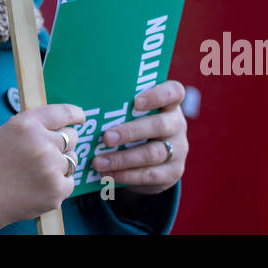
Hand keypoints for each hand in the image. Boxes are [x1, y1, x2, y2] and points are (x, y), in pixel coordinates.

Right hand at [0, 102, 85, 233]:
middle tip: (45, 155)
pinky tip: (40, 186)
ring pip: (71, 161)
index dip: (75, 114)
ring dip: (59, 165)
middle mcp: (42, 142)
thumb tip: (58, 126)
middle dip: (62, 144)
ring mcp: (51, 167)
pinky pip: (70, 182)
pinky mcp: (56, 190)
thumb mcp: (7, 131)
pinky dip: (59, 184)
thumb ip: (33, 126)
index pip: (62, 112)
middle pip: (71, 138)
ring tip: (37, 173)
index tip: (80, 118)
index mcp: (28, 124)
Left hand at [90, 80, 186, 195]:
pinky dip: (126, 175)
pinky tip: (107, 174)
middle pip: (160, 125)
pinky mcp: (172, 172)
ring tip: (98, 161)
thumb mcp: (134, 115)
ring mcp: (178, 150)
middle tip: (105, 137)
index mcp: (169, 105)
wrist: (154, 162)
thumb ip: (122, 108)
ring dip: (122, 158)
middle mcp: (177, 125)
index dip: (158, 95)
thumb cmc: (136, 127)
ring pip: (152, 153)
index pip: (174, 92)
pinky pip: (149, 175)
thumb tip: (90, 105)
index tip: (136, 102)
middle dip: (130, 132)